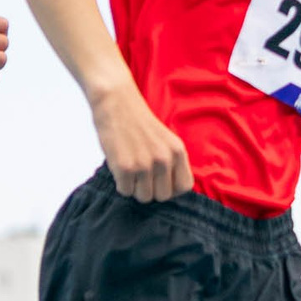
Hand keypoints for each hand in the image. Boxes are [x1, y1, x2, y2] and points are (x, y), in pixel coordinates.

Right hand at [94, 83, 193, 201]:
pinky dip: (120, 184)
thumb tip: (167, 190)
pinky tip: (119, 168)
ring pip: (143, 197)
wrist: (116, 102)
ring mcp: (144, 165)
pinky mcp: (125, 168)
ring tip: (129, 171)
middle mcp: (164, 159)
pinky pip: (125, 191)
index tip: (159, 183)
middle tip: (140, 176)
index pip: (184, 187)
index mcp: (177, 151)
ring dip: (134, 188)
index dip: (171, 189)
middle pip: (162, 196)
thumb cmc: (137, 122)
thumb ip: (170, 161)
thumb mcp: (164, 139)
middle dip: (150, 190)